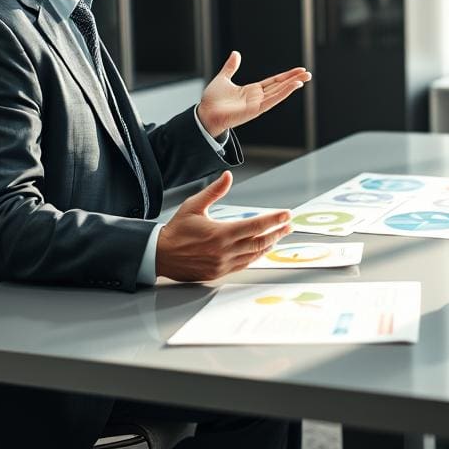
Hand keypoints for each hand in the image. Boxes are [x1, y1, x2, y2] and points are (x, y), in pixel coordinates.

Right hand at [156, 171, 291, 281]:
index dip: (274, 220)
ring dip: (269, 244)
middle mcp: (225, 250)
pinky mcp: (219, 272)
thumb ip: (214, 191)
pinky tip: (261, 250)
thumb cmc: (176, 231)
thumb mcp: (193, 206)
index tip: (286, 215)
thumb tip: (228, 176)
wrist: (159, 255)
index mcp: (221, 233)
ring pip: (254, 254)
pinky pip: (244, 264)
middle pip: (260, 241)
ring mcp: (223, 263)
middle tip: (289, 225)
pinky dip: (255, 256)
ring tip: (279, 236)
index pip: (256, 226)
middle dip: (277, 232)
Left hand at [197, 51, 310, 136]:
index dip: (285, 76)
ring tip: (305, 77)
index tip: (298, 70)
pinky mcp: (256, 110)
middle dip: (294, 79)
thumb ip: (231, 67)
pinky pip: (273, 99)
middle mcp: (257, 98)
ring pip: (279, 92)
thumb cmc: (212, 101)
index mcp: (252, 91)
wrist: (205, 113)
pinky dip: (284, 92)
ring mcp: (258, 104)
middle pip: (280, 86)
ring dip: (292, 85)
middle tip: (308, 73)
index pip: (273, 82)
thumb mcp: (223, 79)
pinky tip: (294, 85)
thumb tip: (236, 54)